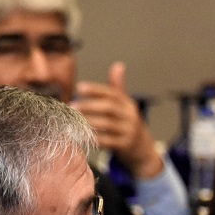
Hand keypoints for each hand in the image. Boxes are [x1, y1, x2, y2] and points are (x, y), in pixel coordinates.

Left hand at [72, 62, 163, 179]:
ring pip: (108, 124)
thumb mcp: (125, 105)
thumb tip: (118, 65)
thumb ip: (118, 87)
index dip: (95, 90)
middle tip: (72, 106)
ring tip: (74, 120)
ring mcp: (129, 131)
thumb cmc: (127, 124)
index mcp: (127, 103)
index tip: (79, 87)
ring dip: (89, 121)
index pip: (111, 93)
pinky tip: (82, 136)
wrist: (142, 149)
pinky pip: (108, 141)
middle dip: (89, 106)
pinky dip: (94, 138)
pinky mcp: (126, 145)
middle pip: (109, 107)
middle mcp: (130, 115)